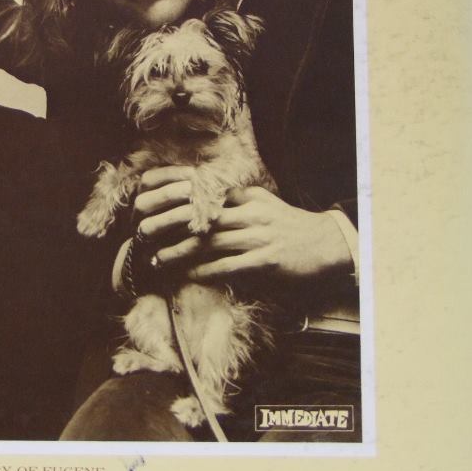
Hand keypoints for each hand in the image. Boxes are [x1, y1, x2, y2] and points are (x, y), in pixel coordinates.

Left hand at [134, 167, 352, 290]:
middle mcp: (251, 214)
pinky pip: (229, 267)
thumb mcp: (264, 204)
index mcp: (248, 198)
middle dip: (170, 226)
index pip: (207, 194)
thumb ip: (236, 201)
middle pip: (202, 219)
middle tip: (145, 233)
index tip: (153, 206)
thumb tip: (206, 201)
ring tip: (159, 258)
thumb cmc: (290, 226)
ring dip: (181, 252)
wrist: (326, 244)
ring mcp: (258, 237)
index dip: (177, 200)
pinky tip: (189, 275)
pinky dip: (206, 271)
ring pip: (211, 244)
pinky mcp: (266, 261)